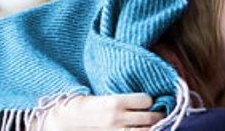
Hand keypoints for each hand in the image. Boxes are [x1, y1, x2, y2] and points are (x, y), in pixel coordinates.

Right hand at [40, 93, 164, 130]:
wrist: (63, 122)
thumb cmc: (81, 106)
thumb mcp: (101, 97)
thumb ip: (120, 98)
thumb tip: (144, 99)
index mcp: (114, 103)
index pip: (146, 100)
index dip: (149, 100)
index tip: (148, 101)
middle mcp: (117, 119)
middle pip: (151, 118)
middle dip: (158, 114)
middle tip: (160, 112)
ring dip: (153, 127)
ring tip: (154, 123)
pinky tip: (141, 129)